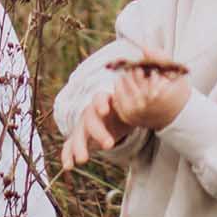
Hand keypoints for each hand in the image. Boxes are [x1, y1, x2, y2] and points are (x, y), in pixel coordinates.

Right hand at [58, 53, 189, 170]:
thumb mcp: (140, 87)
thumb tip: (148, 50)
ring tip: (83, 160)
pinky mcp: (83, 136)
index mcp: (107, 97)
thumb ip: (144, 70)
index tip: (107, 109)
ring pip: (78, 132)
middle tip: (109, 145)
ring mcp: (86, 123)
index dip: (102, 102)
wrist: (120, 112)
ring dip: (80, 145)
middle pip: (89, 117)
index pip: (101, 96)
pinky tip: (67, 166)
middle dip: (97, 131)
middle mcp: (93, 110)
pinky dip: (68, 154)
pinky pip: (72, 145)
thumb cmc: (131, 100)